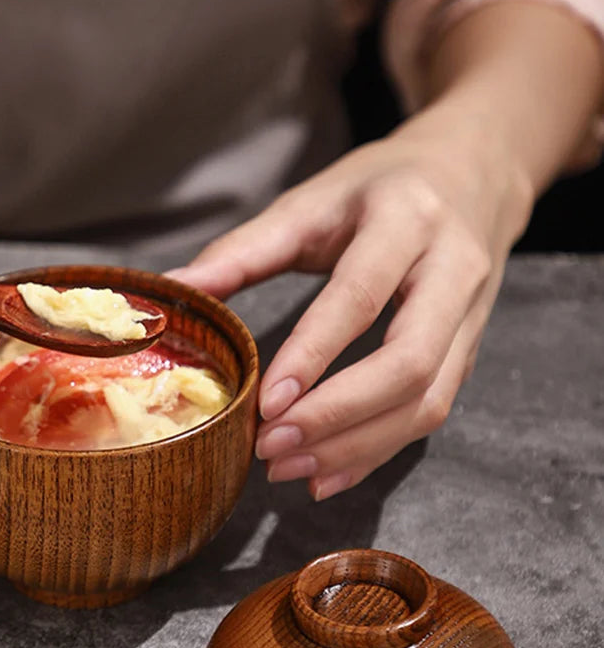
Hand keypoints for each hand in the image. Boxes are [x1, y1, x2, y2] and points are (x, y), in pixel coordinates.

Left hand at [168, 121, 531, 499]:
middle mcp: (453, 271)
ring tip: (286, 468)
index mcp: (406, 220)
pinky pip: (431, 413)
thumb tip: (175, 289)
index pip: (360, 296)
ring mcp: (470, 318)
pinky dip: (376, 452)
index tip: (265, 404)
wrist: (472, 172)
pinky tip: (326, 475)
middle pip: (408, 363)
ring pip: (428, 401)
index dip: (313, 354)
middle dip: (337, 415)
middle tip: (271, 447)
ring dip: (355, 447)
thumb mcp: (311, 202)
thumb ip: (244, 249)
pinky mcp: (468, 352)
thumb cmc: (378, 189)